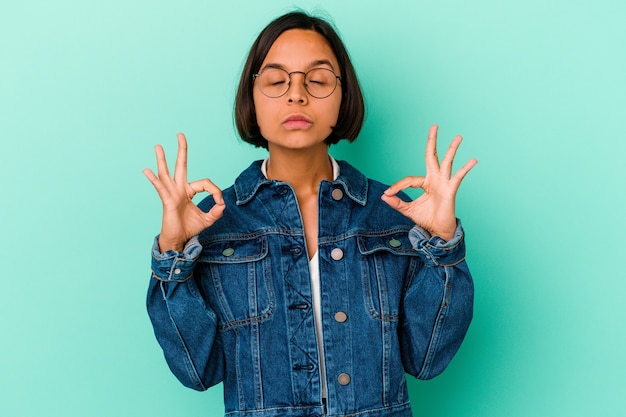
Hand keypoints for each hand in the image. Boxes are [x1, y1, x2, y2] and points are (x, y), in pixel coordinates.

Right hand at [143, 133, 225, 251]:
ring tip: (158, 146)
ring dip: (162, 159)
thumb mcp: (208, 219)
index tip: (220, 202)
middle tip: (180, 134)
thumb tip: (222, 203)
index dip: (215, 191)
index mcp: (189, 192)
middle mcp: (179, 189)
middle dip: (182, 150)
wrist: (178, 240)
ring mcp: (172, 194)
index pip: (205, 184)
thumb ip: (217, 211)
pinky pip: (160, 188)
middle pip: (181, 166)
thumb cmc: (189, 228)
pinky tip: (146, 170)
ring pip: (166, 173)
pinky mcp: (167, 201)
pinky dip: (153, 179)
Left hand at [381, 125, 476, 240]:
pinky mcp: (451, 190)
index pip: (409, 179)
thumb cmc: (426, 218)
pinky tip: (473, 160)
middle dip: (432, 141)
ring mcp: (444, 183)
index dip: (397, 186)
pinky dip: (465, 169)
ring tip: (459, 137)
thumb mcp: (407, 210)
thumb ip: (396, 202)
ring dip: (452, 149)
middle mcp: (435, 179)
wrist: (438, 231)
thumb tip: (383, 196)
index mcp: (425, 183)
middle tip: (434, 126)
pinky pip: (458, 177)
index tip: (387, 193)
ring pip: (447, 162)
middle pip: (432, 156)